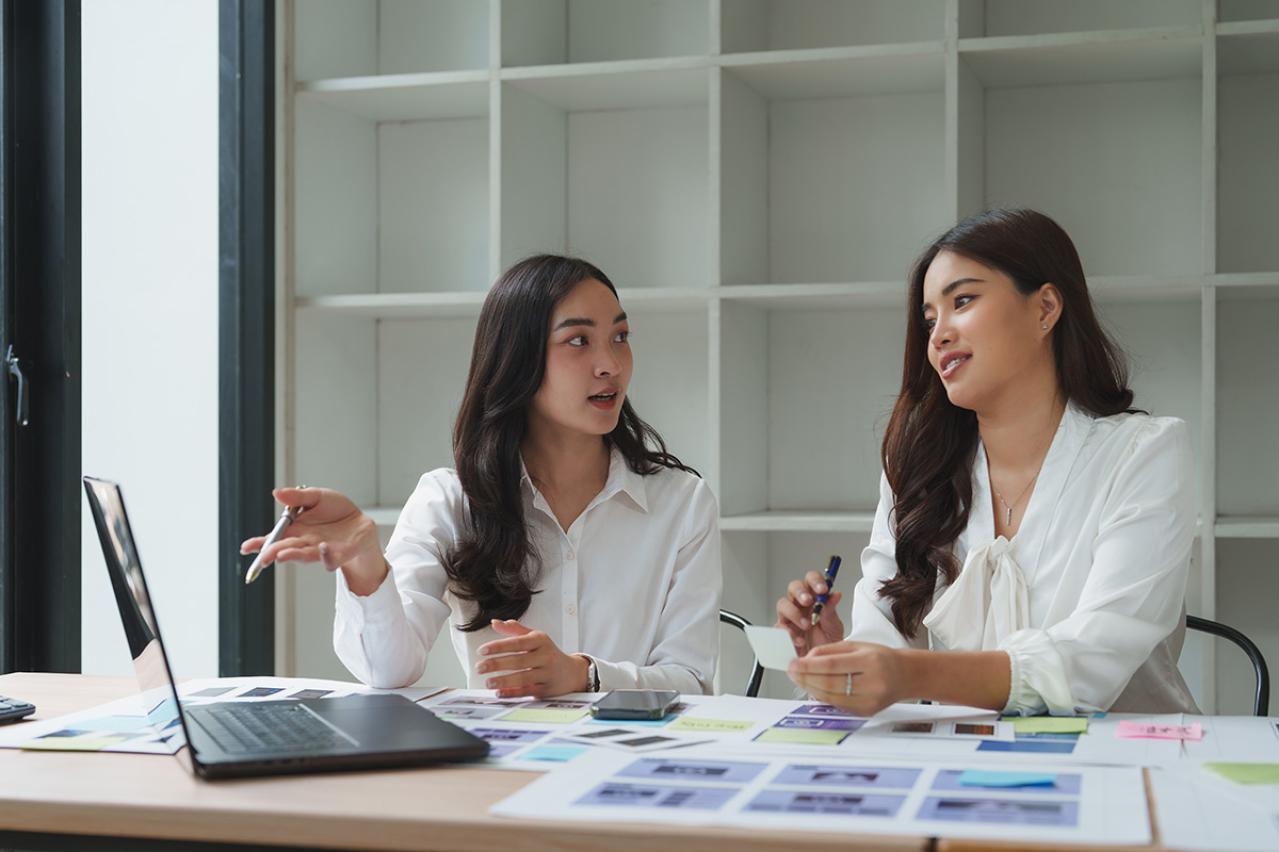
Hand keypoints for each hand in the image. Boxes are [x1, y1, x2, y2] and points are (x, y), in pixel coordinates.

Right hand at [238, 486, 387, 594]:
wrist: (360, 523)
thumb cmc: (336, 511)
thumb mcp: (317, 497)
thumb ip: (298, 497)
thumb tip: (277, 493)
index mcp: (296, 530)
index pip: (274, 538)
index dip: (259, 544)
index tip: (246, 548)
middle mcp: (305, 543)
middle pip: (285, 549)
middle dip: (273, 553)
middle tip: (263, 557)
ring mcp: (321, 551)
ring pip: (304, 555)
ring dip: (293, 555)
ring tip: (282, 555)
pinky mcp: (340, 555)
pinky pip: (331, 558)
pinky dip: (326, 555)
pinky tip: (322, 546)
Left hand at [475, 620, 590, 698]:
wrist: (572, 672)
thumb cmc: (548, 653)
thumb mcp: (535, 637)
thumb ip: (514, 630)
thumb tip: (495, 623)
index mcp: (540, 641)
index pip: (517, 642)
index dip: (499, 646)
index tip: (482, 650)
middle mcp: (545, 656)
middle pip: (518, 661)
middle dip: (497, 664)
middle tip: (479, 667)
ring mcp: (547, 674)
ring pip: (523, 678)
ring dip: (503, 680)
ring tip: (487, 682)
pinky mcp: (546, 690)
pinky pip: (527, 691)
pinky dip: (512, 693)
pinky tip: (499, 692)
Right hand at [775, 570, 844, 656]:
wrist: (821, 665)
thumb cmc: (828, 643)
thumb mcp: (834, 627)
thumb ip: (831, 611)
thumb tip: (835, 594)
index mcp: (814, 599)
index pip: (811, 581)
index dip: (815, 581)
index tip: (822, 589)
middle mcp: (800, 605)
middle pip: (794, 587)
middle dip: (800, 592)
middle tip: (808, 601)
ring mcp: (789, 618)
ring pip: (783, 604)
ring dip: (794, 612)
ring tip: (806, 624)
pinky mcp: (782, 632)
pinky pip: (778, 627)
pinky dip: (787, 632)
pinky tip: (799, 639)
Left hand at [786, 641, 906, 716]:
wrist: (906, 676)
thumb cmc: (881, 658)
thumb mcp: (857, 646)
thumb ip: (830, 651)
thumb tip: (806, 659)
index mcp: (870, 661)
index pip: (832, 665)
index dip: (808, 666)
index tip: (793, 663)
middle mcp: (872, 683)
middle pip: (829, 683)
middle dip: (805, 677)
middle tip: (791, 671)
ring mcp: (869, 701)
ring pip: (831, 697)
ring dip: (810, 688)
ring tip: (798, 679)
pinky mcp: (866, 712)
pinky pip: (837, 705)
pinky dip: (822, 696)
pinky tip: (813, 688)